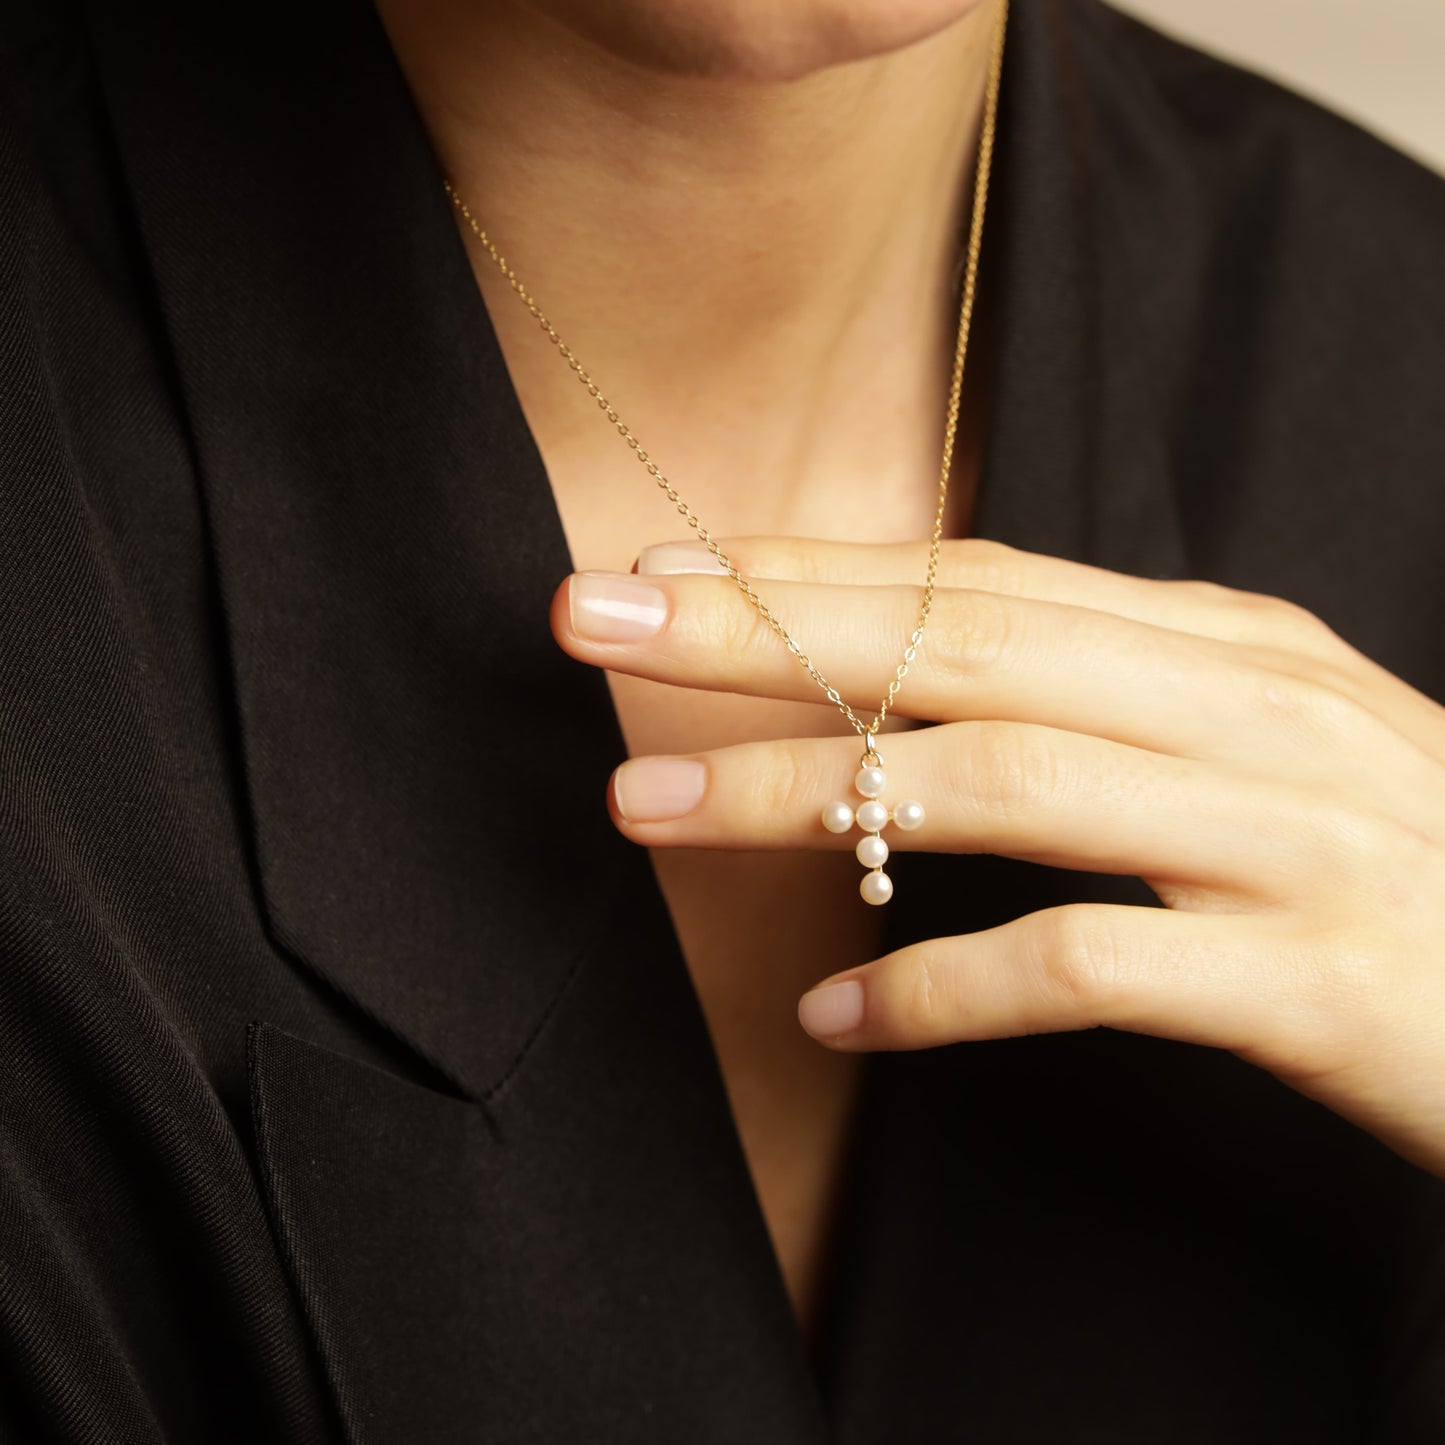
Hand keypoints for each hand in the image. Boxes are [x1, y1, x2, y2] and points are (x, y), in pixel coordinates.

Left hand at [553, 538, 1444, 1177]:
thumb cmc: (1399, 869)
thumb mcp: (1258, 747)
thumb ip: (1113, 702)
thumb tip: (928, 690)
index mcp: (1225, 645)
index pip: (981, 579)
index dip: (815, 569)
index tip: (667, 569)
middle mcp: (1246, 712)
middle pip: (963, 647)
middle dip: (766, 633)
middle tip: (597, 624)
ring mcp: (1280, 838)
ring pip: (1001, 784)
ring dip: (805, 797)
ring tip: (649, 814)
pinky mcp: (1309, 979)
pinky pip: (1089, 969)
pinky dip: (943, 990)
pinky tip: (836, 1017)